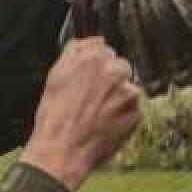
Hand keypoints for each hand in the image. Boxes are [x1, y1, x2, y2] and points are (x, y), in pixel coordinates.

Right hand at [20, 37, 140, 191]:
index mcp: (93, 58)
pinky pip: (132, 108)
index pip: (102, 48)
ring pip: (127, 87)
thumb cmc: (55, 116)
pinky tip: (104, 124)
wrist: (62, 150)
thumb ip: (75, 52)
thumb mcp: (56, 75)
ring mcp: (128, 93)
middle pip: (119, 66)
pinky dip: (122, 115)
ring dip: (117, 97)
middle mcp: (114, 71)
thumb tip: (92, 41)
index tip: (87, 78)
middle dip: (109, 78)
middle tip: (91, 98)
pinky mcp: (137, 113)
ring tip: (96, 114)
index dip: (93, 65)